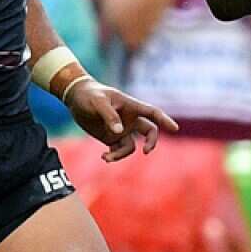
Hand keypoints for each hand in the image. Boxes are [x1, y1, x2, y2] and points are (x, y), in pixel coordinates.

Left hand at [64, 80, 179, 161]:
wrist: (76, 97)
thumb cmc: (89, 95)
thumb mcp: (98, 102)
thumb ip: (109, 116)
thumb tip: (119, 132)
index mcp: (131, 106)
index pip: (153, 113)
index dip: (165, 120)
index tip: (175, 128)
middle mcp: (130, 119)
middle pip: (150, 132)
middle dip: (151, 142)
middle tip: (146, 151)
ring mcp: (122, 130)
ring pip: (131, 147)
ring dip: (121, 154)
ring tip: (107, 157)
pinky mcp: (111, 138)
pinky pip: (118, 151)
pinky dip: (113, 156)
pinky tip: (104, 157)